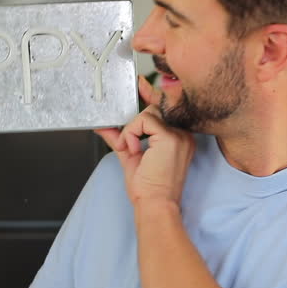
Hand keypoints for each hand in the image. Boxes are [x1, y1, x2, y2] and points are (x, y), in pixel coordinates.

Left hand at [95, 75, 194, 206]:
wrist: (156, 205)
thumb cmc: (148, 188)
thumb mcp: (131, 157)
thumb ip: (119, 138)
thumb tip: (103, 126)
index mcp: (179, 138)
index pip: (165, 109)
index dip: (152, 94)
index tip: (141, 83)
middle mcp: (183, 134)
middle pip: (154, 109)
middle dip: (135, 123)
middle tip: (129, 143)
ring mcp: (179, 134)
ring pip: (147, 113)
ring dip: (132, 131)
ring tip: (133, 151)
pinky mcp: (170, 137)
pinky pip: (144, 120)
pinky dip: (132, 134)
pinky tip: (135, 150)